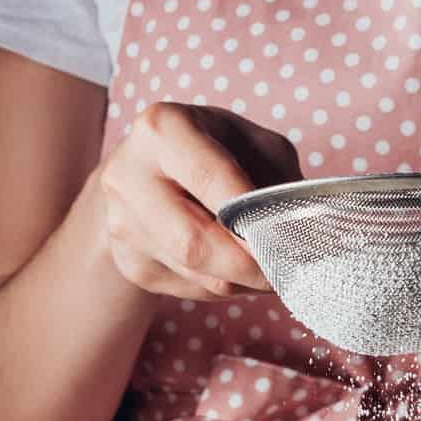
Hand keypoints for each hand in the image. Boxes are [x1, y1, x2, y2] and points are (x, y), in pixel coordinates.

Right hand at [97, 104, 300, 299]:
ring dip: (243, 282)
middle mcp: (129, 176)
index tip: (287, 244)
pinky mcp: (129, 262)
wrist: (146, 170)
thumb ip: (276, 181)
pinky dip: (224, 286)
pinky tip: (233, 268)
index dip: (252, 218)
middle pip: (194, 244)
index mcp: (163, 130)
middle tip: (284, 272)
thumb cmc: (211, 150)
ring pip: (197, 275)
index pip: (212, 180)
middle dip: (249, 266)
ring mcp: (123, 224)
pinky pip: (190, 290)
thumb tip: (297, 237)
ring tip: (266, 268)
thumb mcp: (251, 143)